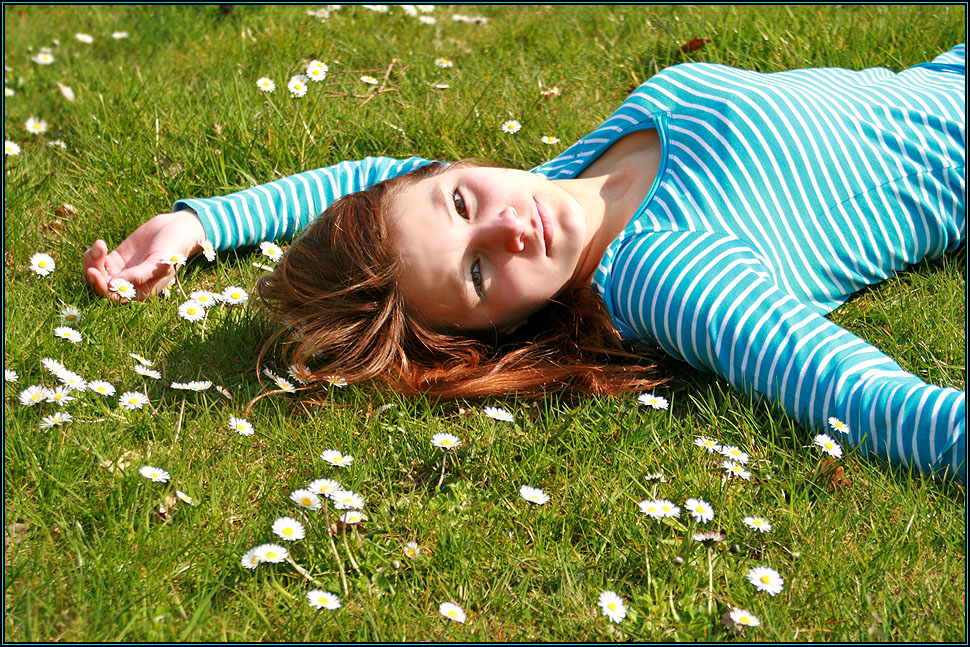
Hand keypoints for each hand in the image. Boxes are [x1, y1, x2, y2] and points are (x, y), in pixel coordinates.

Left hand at [83, 210, 205, 299]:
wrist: (175, 230)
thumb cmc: (173, 248)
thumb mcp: (159, 263)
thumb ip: (139, 275)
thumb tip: (114, 284)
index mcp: (141, 292)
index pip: (114, 297)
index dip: (101, 287)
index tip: (93, 271)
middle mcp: (129, 285)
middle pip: (101, 286)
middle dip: (93, 272)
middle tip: (95, 253)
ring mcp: (120, 272)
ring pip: (96, 274)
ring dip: (91, 262)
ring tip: (100, 245)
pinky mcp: (115, 259)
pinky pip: (97, 262)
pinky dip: (94, 254)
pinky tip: (100, 244)